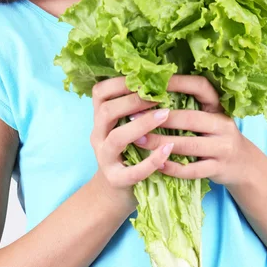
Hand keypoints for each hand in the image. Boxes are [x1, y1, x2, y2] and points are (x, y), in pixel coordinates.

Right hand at [90, 77, 174, 213]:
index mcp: (100, 118)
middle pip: (106, 112)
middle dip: (133, 100)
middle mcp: (97, 135)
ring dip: (142, 124)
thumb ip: (135, 105)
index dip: (121, 82)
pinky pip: (133, 171)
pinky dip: (151, 160)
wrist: (116, 190)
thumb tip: (160, 76)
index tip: (145, 76)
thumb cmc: (129, 149)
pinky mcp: (116, 180)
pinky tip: (168, 150)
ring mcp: (104, 158)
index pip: (100, 92)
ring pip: (116, 138)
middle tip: (159, 95)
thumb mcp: (126, 124)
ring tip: (165, 115)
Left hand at [133, 74, 250, 186]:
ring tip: (137, 140)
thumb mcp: (211, 117)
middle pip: (190, 118)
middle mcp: (223, 125)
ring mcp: (223, 148)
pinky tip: (156, 165)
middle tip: (133, 116)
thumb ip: (190, 107)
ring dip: (160, 143)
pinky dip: (173, 168)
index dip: (178, 82)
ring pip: (189, 145)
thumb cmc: (217, 136)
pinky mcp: (219, 169)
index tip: (153, 81)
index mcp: (219, 107)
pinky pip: (193, 170)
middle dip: (159, 118)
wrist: (244, 166)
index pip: (201, 87)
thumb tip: (152, 90)